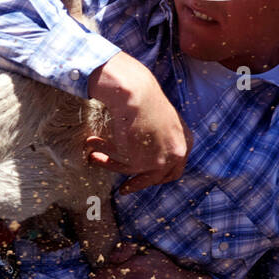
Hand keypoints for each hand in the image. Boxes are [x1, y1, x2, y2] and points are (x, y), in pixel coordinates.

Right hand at [86, 52, 190, 192]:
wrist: (135, 90)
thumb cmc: (143, 94)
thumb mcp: (160, 116)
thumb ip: (157, 134)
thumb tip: (140, 146)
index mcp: (185, 141)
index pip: (175, 168)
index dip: (158, 174)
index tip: (142, 175)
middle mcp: (177, 152)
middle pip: (159, 178)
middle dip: (139, 183)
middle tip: (124, 188)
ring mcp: (162, 159)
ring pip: (135, 172)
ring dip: (113, 167)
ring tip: (95, 159)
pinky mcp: (142, 163)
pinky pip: (120, 166)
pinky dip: (105, 161)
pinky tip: (93, 154)